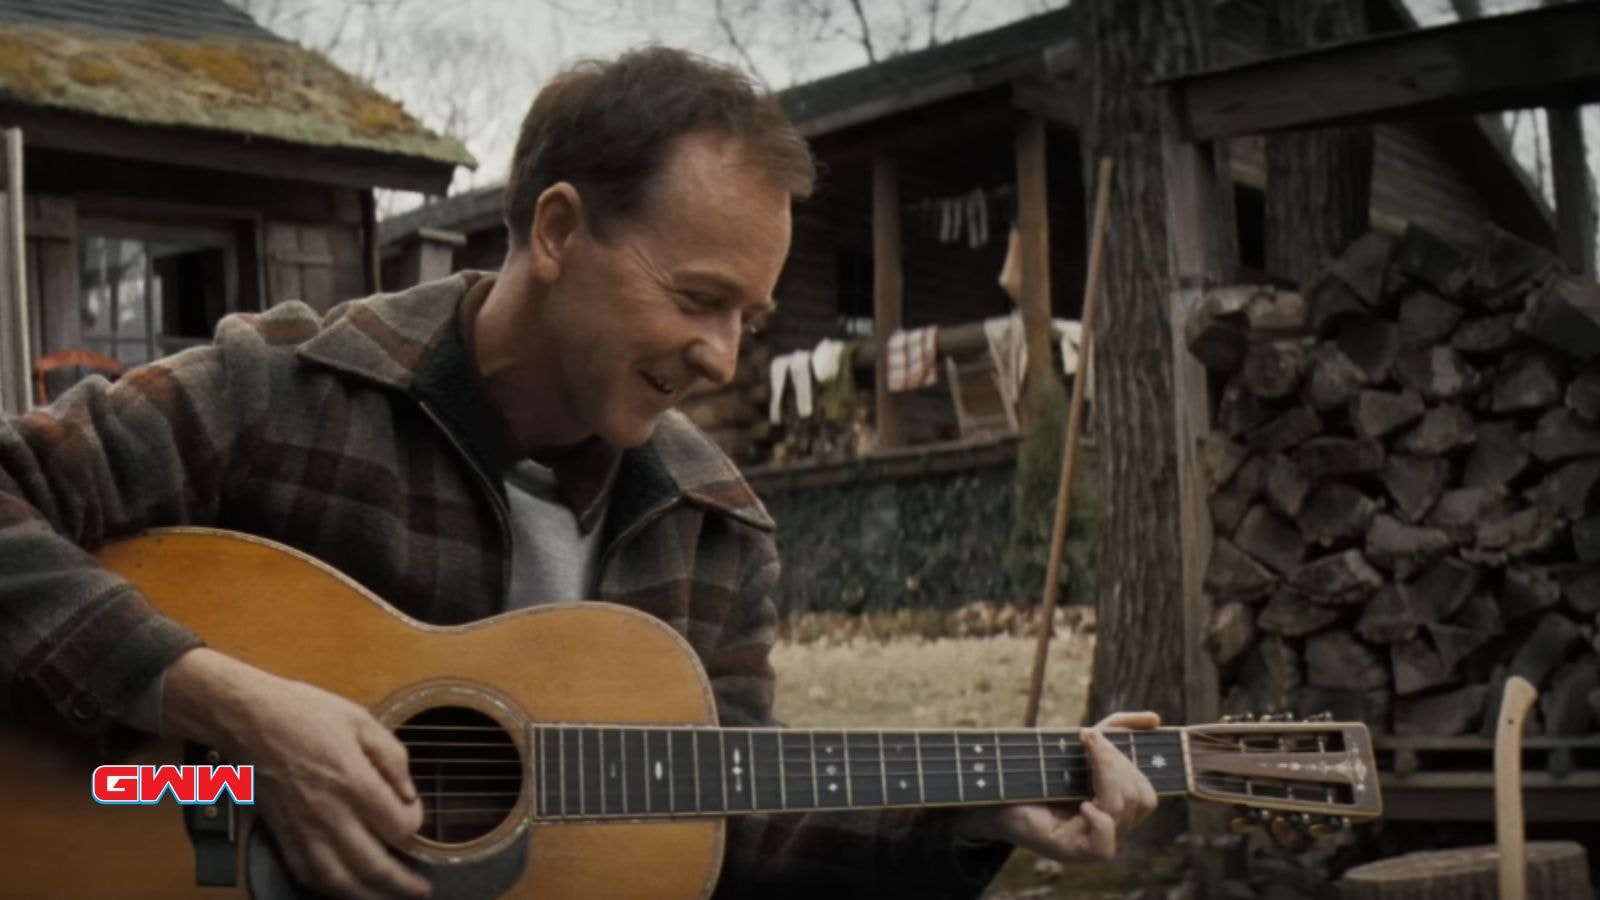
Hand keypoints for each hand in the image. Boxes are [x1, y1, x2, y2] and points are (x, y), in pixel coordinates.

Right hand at [164, 649, 430, 898]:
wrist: (248, 719)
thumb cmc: (305, 713)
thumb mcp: (361, 721)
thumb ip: (392, 757)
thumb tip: (409, 793)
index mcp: (352, 782)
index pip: (397, 826)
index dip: (415, 824)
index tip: (415, 813)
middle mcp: (328, 813)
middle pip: (372, 865)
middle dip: (402, 884)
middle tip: (421, 890)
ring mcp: (302, 829)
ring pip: (338, 880)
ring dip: (367, 896)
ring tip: (389, 899)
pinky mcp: (282, 835)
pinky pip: (306, 874)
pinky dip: (329, 888)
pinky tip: (345, 889)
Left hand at [952, 711, 1159, 861]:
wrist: (995, 791)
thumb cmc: (1039, 770)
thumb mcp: (1082, 744)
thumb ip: (1118, 729)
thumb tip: (1156, 719)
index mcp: (1118, 808)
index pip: (1146, 793)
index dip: (1130, 762)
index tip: (1095, 734)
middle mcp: (1112, 830)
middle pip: (1139, 799)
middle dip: (1116, 763)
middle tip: (1088, 739)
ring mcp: (1093, 843)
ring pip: (1122, 813)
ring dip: (1105, 775)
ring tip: (1083, 753)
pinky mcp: (1073, 852)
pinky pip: (1105, 845)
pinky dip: (1099, 820)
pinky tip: (1082, 804)